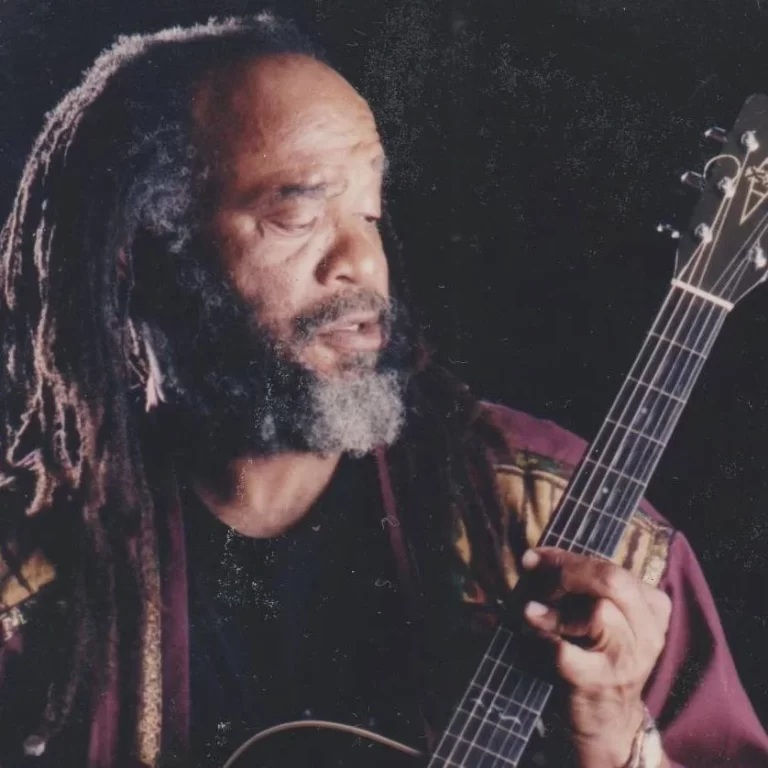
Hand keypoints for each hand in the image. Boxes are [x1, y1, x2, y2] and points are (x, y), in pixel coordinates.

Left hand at [521, 547, 671, 767]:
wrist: (607, 722)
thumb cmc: (596, 655)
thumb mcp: (602, 616)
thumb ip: (580, 585)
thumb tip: (535, 558)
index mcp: (651, 607)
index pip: (611, 568)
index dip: (567, 557)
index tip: (534, 556)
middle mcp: (647, 632)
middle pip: (612, 581)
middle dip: (566, 571)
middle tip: (532, 573)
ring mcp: (626, 660)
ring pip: (599, 612)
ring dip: (555, 608)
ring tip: (530, 611)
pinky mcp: (598, 684)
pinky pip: (566, 652)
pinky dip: (542, 638)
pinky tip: (530, 635)